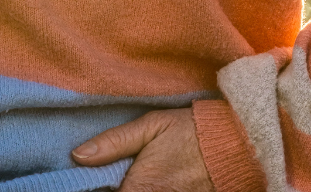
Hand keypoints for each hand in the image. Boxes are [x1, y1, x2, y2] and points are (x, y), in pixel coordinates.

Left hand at [72, 108, 213, 191]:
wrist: (233, 146)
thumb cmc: (189, 132)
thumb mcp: (151, 126)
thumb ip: (113, 143)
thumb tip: (77, 156)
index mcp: (139, 189)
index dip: (93, 188)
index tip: (89, 179)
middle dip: (115, 187)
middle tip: (113, 174)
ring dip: (130, 188)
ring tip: (131, 175)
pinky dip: (144, 190)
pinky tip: (146, 181)